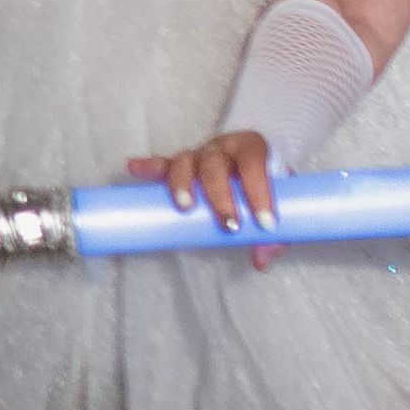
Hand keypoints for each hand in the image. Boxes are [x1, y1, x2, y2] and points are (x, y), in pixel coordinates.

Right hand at [127, 132, 286, 270]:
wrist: (251, 160)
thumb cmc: (263, 183)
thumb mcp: (275, 203)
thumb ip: (271, 234)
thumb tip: (260, 261)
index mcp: (250, 148)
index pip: (254, 164)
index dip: (259, 191)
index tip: (264, 222)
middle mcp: (221, 148)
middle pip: (215, 165)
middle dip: (221, 196)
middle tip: (229, 225)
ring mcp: (198, 154)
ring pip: (185, 162)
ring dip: (182, 184)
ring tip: (184, 207)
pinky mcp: (179, 166)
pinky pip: (162, 165)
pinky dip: (149, 167)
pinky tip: (134, 168)